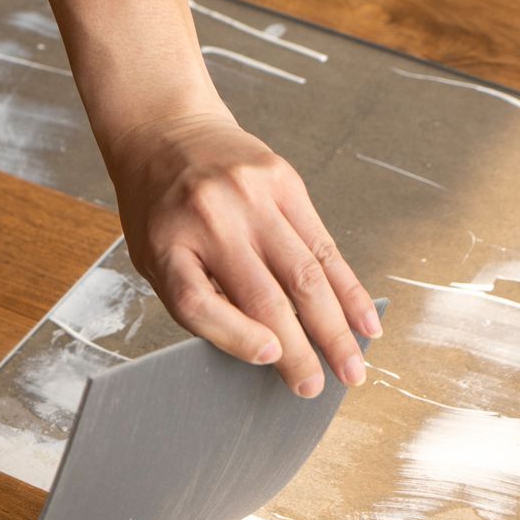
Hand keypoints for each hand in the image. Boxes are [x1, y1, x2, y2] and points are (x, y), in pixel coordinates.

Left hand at [106, 107, 379, 396]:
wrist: (165, 129)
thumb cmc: (159, 208)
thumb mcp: (154, 253)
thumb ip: (197, 295)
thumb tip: (264, 348)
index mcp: (166, 242)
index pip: (199, 302)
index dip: (236, 337)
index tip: (270, 361)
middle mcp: (212, 218)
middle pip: (264, 295)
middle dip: (300, 351)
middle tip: (319, 390)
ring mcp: (252, 196)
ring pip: (305, 274)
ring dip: (334, 329)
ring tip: (352, 369)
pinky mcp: (284, 181)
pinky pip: (325, 244)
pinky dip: (348, 288)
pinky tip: (365, 320)